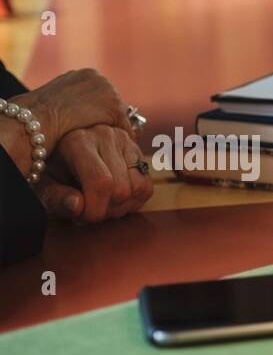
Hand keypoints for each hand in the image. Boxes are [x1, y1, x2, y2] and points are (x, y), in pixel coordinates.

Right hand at [10, 68, 131, 151]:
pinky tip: (112, 147)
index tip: (97, 122)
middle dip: (110, 118)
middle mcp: (99, 79)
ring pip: (121, 115)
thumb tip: (79, 110)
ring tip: (108, 141)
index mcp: (86, 74)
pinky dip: (121, 138)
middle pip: (115, 102)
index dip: (100, 111)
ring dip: (115, 128)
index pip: (102, 94)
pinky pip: (126, 128)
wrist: (40, 116)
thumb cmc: (41, 113)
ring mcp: (109, 92)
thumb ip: (75, 99)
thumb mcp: (60, 99)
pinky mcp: (116, 108)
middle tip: (106, 133)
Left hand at [38, 124, 152, 221]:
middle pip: (121, 189)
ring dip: (123, 207)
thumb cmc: (51, 169)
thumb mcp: (44, 184)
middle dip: (108, 210)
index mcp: (78, 141)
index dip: (96, 209)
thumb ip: (56, 197)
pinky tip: (116, 200)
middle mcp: (106, 136)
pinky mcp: (139, 152)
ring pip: (138, 188)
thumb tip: (78, 206)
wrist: (63, 150)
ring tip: (104, 205)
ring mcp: (126, 142)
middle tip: (92, 211)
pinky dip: (135, 201)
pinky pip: (147, 186)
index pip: (101, 182)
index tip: (83, 218)